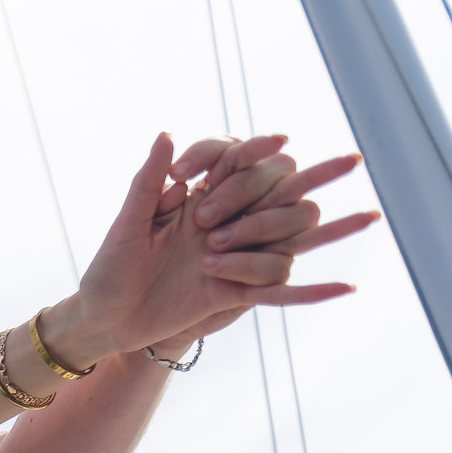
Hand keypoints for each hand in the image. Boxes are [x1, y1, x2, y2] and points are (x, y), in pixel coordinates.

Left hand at [43, 133, 372, 367]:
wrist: (104, 318)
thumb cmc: (110, 268)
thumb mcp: (127, 224)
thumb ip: (148, 182)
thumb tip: (167, 134)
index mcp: (202, 199)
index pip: (244, 161)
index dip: (255, 151)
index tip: (253, 150)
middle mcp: (229, 223)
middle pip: (279, 190)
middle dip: (247, 196)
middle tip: (202, 224)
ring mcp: (237, 257)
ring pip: (288, 233)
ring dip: (257, 237)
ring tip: (207, 260)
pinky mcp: (234, 294)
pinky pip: (281, 290)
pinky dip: (314, 292)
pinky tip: (347, 289)